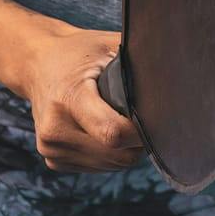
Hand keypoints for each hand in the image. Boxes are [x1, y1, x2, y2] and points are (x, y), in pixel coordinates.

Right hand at [21, 25, 144, 171]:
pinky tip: (103, 129)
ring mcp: (51, 148)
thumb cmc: (78, 52)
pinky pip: (98, 168)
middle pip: (117, 155)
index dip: (141, 132)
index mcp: (69, 97)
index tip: (156, 118)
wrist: (36, 64)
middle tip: (142, 116)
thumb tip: (178, 78)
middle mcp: (55, 128)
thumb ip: (139, 65)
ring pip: (111, 165)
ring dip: (125, 149)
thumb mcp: (107, 47)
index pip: (112, 133)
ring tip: (121, 119)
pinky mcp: (53, 160)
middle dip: (138, 141)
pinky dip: (110, 154)